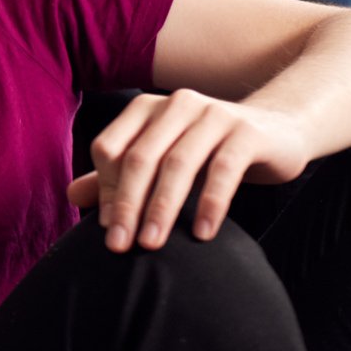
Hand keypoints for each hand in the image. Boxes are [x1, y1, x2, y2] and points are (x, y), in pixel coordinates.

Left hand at [68, 90, 312, 250]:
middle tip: (119, 246)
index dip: (104, 189)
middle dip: (126, 204)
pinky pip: (223, 171)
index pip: (110, 149)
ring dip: (162, 208)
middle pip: (139, 158)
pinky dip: (210, 204)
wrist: (279, 131)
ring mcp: (214, 114)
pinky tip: (201, 235)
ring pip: (178, 165)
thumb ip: (117, 175)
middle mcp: (176, 105)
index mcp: (146, 108)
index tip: (106, 228)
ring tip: (153, 244)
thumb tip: (70, 196)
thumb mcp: (162, 158)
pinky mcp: (247, 133)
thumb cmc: (209, 149)